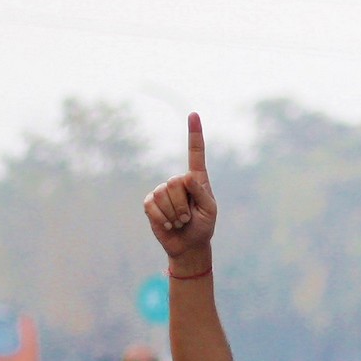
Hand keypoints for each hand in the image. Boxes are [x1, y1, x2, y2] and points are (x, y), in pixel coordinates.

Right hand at [142, 113, 216, 265]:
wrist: (188, 246)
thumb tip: (187, 176)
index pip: (195, 152)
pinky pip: (152, 206)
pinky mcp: (151, 203)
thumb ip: (201, 193)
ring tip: (180, 221)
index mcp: (197, 179)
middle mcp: (178, 181)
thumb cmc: (203, 227)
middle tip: (189, 217)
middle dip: (183, 205)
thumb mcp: (210, 211)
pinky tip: (169, 224)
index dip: (194, 133)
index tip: (193, 114)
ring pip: (164, 195)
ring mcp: (162, 191)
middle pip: (175, 182)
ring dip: (175, 214)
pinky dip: (162, 219)